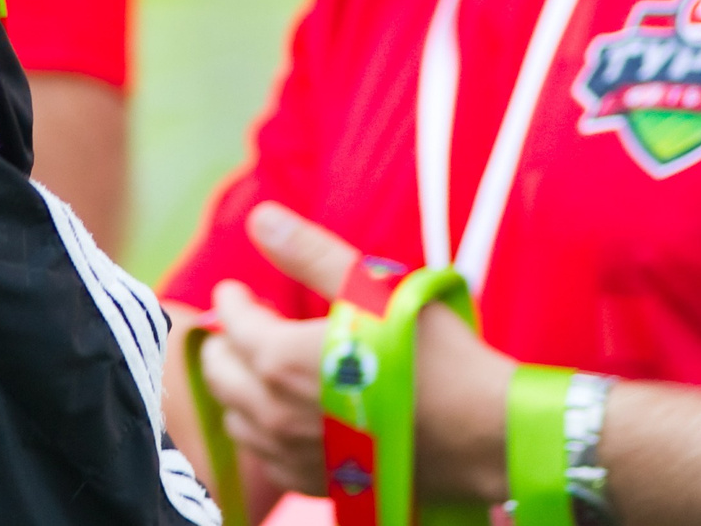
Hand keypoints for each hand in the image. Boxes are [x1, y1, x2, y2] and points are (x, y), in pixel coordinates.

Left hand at [201, 202, 514, 504]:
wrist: (481, 431)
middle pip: (219, 373)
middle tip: (251, 323)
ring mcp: (292, 453)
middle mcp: (275, 412)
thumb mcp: (372, 288)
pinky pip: (264, 456)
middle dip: (227, 343)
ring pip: (236, 419)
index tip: (240, 290)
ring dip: (240, 388)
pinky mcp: (315, 482)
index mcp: (280, 358)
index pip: (232, 323)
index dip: (233, 300)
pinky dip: (262, 429)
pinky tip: (287, 412)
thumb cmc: (432, 354)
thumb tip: (261, 218)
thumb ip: (310, 253)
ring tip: (265, 365)